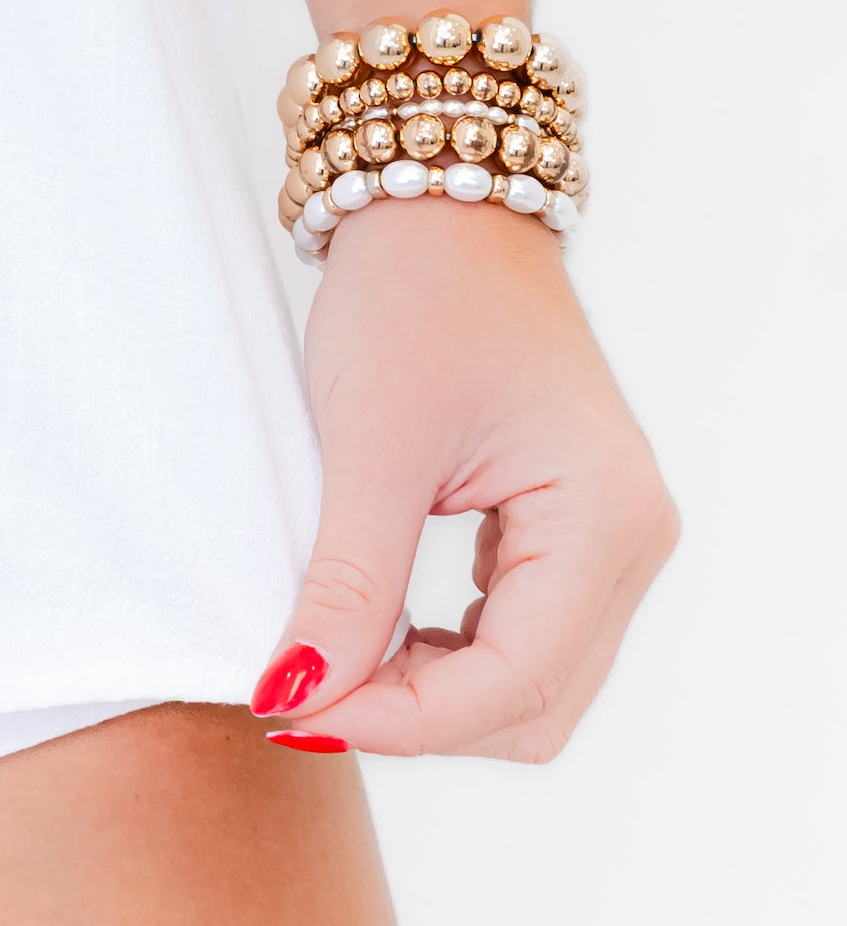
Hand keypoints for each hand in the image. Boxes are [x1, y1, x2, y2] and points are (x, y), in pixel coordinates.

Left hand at [249, 196, 676, 756]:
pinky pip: (524, 640)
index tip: (293, 712)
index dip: (402, 721)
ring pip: (532, 686)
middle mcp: (631, 540)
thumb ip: (345, 584)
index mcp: (605, 517)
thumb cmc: (413, 296)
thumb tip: (296, 696)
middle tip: (303, 694)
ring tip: (332, 661)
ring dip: (433, 697)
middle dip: (419, 718)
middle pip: (535, 704)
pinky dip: (449, 658)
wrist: (437, 204)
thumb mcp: (369, 446)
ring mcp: (609, 539)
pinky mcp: (573, 533)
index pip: (514, 683)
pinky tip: (379, 632)